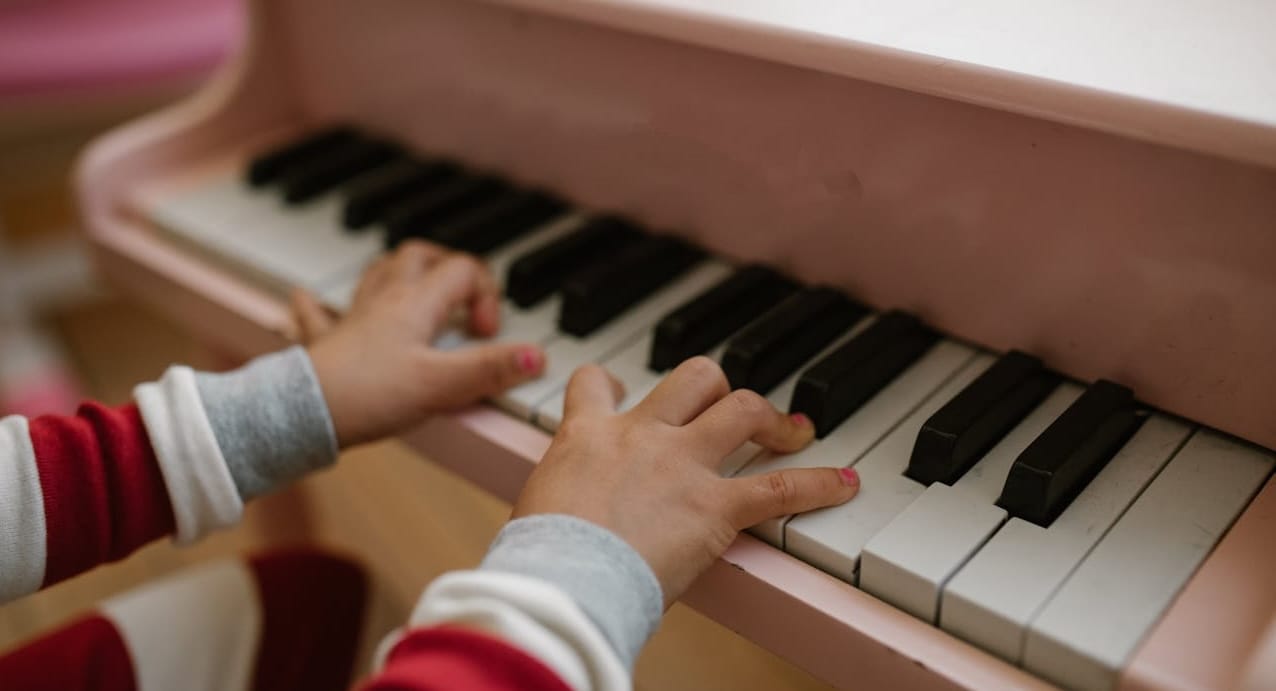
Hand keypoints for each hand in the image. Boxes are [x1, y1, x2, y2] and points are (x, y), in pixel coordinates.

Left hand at [295, 241, 545, 447]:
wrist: (304, 412)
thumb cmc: (367, 394)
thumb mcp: (442, 386)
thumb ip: (490, 369)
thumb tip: (537, 356)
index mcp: (415, 303)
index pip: (463, 270)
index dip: (486, 295)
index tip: (487, 333)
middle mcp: (384, 301)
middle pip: (418, 256)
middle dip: (446, 265)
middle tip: (463, 293)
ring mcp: (353, 319)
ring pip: (376, 273)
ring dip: (399, 272)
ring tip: (413, 283)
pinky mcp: (327, 345)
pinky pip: (316, 313)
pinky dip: (317, 304)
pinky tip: (304, 299)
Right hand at [512, 357, 859, 605]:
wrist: (563, 576)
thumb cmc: (539, 557)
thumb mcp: (535, 512)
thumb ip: (557, 501)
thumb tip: (553, 530)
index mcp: (586, 435)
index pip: (594, 384)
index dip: (608, 383)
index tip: (617, 389)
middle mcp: (640, 435)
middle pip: (690, 379)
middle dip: (714, 386)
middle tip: (725, 404)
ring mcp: (682, 464)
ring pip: (740, 407)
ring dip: (769, 416)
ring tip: (791, 429)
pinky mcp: (715, 506)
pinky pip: (779, 487)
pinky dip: (819, 484)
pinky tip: (845, 484)